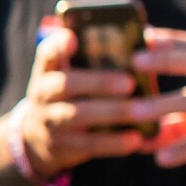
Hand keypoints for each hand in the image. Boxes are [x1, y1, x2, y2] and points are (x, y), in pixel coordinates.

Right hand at [13, 27, 185, 177]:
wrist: (36, 139)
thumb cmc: (71, 98)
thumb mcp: (71, 77)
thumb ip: (97, 61)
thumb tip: (149, 38)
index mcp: (49, 71)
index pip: (47, 53)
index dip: (58, 45)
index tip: (73, 39)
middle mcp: (44, 94)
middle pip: (64, 84)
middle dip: (98, 82)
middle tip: (129, 82)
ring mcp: (49, 121)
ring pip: (77, 115)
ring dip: (112, 112)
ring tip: (141, 111)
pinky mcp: (61, 146)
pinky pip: (88, 145)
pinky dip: (113, 142)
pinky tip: (136, 139)